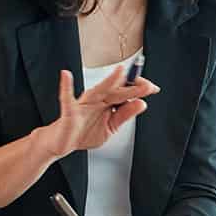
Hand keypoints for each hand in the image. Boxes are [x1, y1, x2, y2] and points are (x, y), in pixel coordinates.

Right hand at [36, 66, 159, 159]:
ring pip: (98, 91)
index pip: (125, 92)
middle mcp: (96, 99)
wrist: (62, 143)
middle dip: (132, 87)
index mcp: (107, 102)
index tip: (153, 88)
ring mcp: (83, 104)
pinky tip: (66, 76)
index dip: (139, 89)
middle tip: (147, 85)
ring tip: (120, 72)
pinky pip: (66, 98)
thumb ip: (124, 115)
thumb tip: (142, 103)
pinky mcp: (69, 112)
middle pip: (117, 90)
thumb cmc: (84, 132)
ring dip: (109, 82)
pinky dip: (66, 86)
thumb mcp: (110, 126)